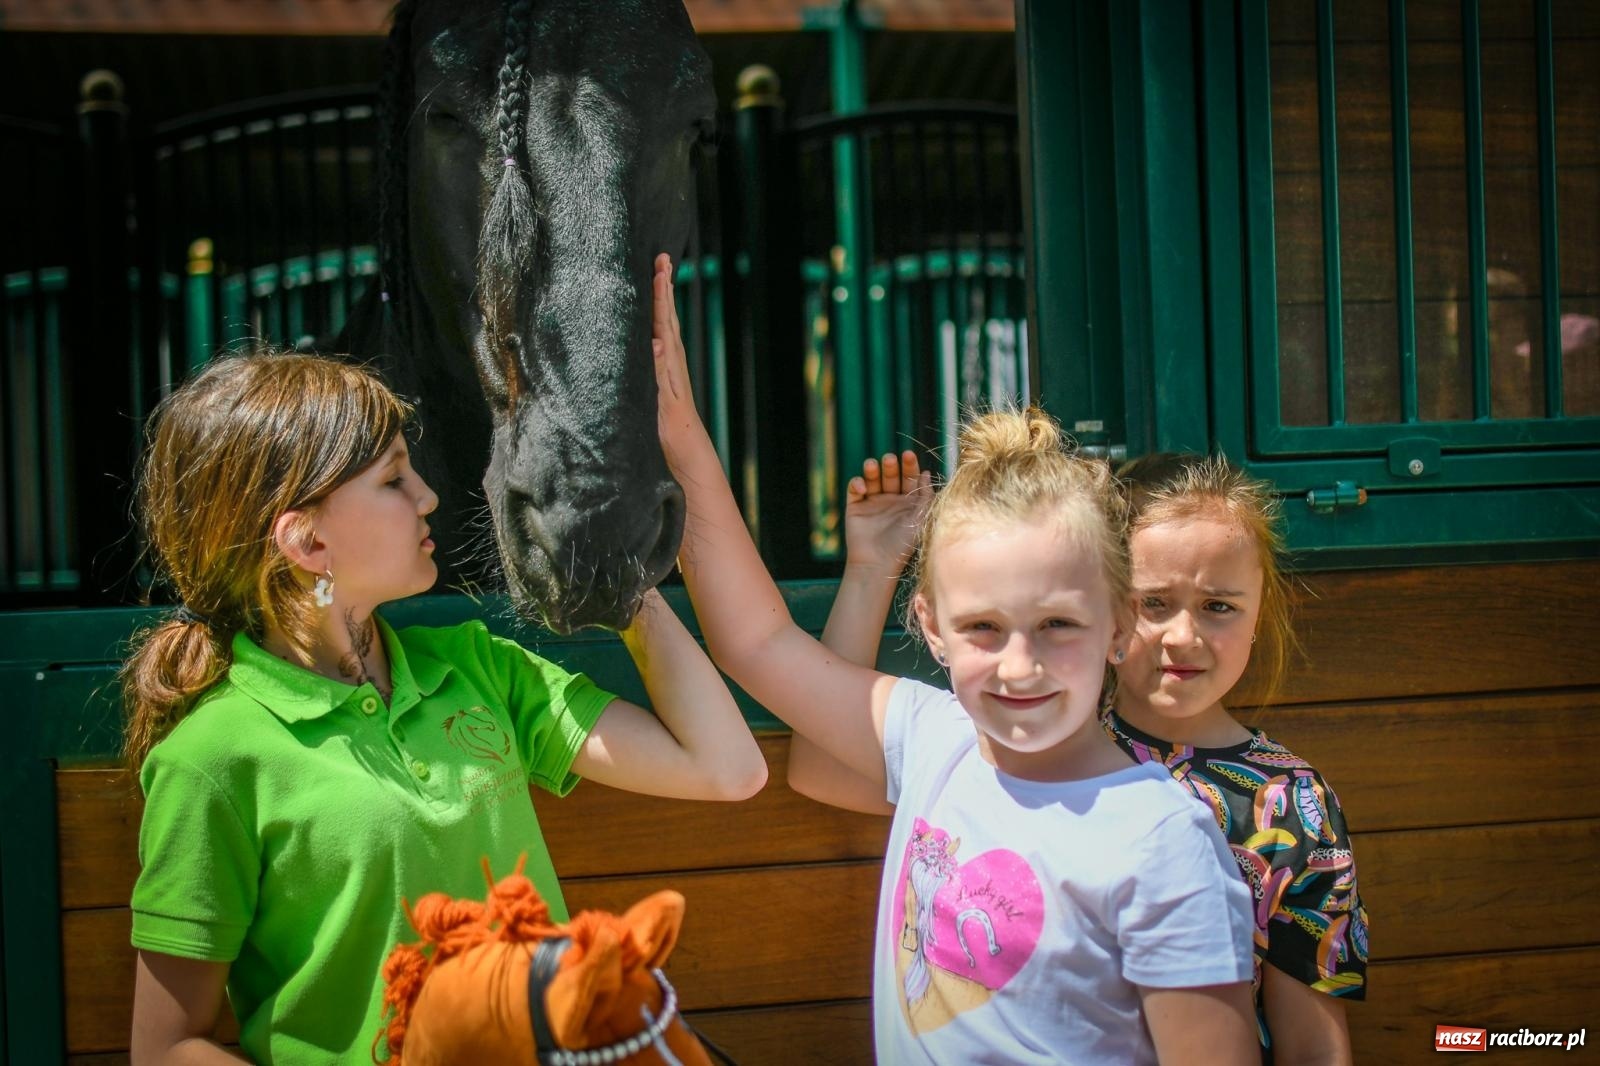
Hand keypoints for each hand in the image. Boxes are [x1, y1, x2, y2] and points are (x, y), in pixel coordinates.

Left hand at [651, 253, 703, 460]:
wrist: (694, 469)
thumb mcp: (652, 405)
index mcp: (665, 370)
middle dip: (665, 292)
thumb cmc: (670, 442)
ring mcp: (675, 389)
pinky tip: (658, 341)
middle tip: (662, 259)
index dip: (659, 298)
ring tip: (662, 282)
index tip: (657, 269)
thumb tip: (649, 347)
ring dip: (666, 314)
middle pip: (668, 325)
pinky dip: (663, 363)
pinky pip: (666, 382)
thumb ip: (649, 380)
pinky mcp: (674, 410)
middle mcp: (673, 374)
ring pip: (669, 344)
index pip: (661, 327)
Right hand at [843, 451, 931, 578]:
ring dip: (872, 469)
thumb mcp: (920, 518)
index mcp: (908, 501)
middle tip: (890, 459)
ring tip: (872, 465)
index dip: (909, 465)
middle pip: (890, 475)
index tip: (908, 455)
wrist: (877, 564)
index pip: (909, 477)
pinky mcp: (855, 507)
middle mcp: (890, 500)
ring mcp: (872, 502)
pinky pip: (854, 489)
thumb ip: (925, 496)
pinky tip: (862, 487)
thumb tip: (927, 473)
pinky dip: (857, 483)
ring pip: (872, 478)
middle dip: (890, 466)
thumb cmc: (903, 544)